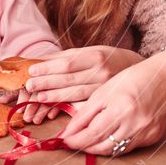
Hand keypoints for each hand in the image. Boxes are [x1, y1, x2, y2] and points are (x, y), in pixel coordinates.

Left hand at [24, 46, 142, 103]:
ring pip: (76, 95)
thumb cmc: (108, 59)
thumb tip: (38, 59)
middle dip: (47, 83)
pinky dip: (70, 110)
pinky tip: (57, 112)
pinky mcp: (108, 102)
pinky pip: (86, 108)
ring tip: (39, 98)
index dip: (48, 68)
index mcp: (96, 56)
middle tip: (29, 86)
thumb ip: (65, 57)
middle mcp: (102, 73)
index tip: (31, 71)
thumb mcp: (90, 52)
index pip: (67, 63)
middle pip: (70, 79)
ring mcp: (106, 89)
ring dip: (55, 97)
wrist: (136, 70)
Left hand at [60, 54, 165, 154]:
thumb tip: (68, 132)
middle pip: (103, 146)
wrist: (165, 79)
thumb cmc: (131, 80)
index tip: (64, 140)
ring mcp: (145, 133)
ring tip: (86, 142)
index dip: (76, 140)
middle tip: (72, 143)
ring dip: (98, 148)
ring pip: (115, 151)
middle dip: (84, 146)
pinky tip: (106, 139)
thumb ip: (85, 113)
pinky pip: (128, 148)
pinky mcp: (153, 138)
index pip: (92, 133)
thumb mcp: (104, 92)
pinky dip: (114, 146)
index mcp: (120, 109)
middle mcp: (134, 125)